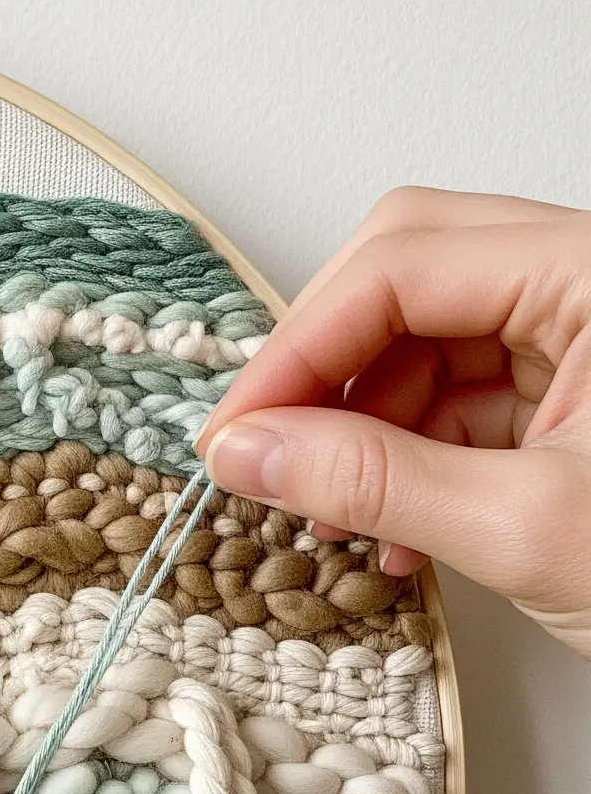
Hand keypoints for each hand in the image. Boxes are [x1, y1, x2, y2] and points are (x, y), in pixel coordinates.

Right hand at [196, 186, 590, 655]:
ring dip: (362, 426)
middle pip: (408, 275)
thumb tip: (252, 451)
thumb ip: (375, 480)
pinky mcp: (576, 398)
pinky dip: (408, 459)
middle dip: (326, 370)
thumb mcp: (525, 530)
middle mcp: (590, 283)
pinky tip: (389, 530)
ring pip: (426, 339)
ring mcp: (584, 337)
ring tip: (336, 518)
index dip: (302, 346)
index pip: (406, 262)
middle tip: (262, 453)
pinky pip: (461, 397)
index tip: (237, 433)